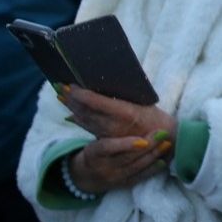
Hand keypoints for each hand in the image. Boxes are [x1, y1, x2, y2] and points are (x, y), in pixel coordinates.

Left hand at [58, 84, 176, 144]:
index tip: (69, 85)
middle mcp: (114, 124)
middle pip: (86, 110)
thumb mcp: (143, 101)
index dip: (80, 94)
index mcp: (125, 112)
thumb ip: (123, 95)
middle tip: (59, 86)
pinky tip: (71, 113)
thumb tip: (105, 81)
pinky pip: (88, 128)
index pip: (96, 102)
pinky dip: (78, 119)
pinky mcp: (107, 139)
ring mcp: (109, 134)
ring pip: (85, 119)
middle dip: (71, 99)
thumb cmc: (154, 116)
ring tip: (62, 96)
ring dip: (72, 107)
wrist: (163, 140)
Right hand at [67, 135, 171, 193]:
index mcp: (93, 153)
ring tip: (167, 143)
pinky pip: (139, 177)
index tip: (142, 140)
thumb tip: (120, 107)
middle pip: (128, 157)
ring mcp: (114, 178)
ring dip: (153, 155)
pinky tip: (163, 161)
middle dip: (148, 145)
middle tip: (163, 133)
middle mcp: (103, 167)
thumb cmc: (94, 151)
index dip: (125, 144)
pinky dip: (152, 169)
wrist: (84, 177)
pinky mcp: (123, 185)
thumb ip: (107, 130)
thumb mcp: (94, 140)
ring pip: (136, 167)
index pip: (108, 147)